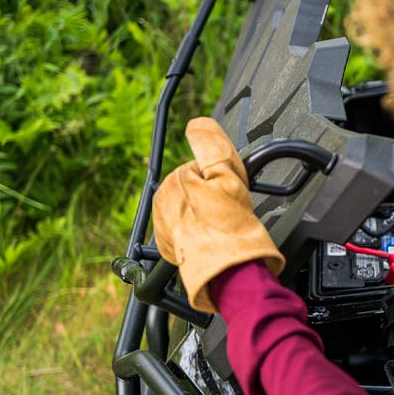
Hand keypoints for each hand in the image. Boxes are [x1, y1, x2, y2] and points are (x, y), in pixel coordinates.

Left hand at [152, 118, 284, 312]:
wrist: (229, 270)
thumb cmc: (231, 228)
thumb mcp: (228, 175)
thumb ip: (211, 144)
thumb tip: (197, 123)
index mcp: (173, 183)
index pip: (202, 169)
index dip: (221, 179)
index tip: (230, 195)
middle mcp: (162, 202)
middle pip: (194, 188)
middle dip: (210, 197)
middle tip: (227, 213)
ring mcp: (164, 225)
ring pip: (190, 209)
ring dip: (205, 215)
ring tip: (221, 228)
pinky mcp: (170, 246)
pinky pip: (186, 230)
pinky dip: (199, 232)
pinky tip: (212, 239)